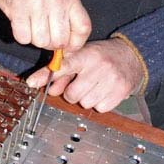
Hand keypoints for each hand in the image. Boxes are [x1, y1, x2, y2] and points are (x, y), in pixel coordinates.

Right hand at [0, 0, 90, 50]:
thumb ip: (67, 14)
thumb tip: (68, 44)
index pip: (83, 28)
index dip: (76, 44)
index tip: (67, 48)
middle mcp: (56, 1)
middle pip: (60, 41)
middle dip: (51, 44)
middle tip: (44, 35)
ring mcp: (36, 6)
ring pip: (40, 42)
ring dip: (34, 39)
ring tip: (31, 25)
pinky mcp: (18, 11)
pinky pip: (22, 38)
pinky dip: (21, 35)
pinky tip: (20, 23)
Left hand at [26, 39, 143, 112]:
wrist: (132, 57)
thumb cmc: (102, 56)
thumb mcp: (82, 56)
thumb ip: (64, 71)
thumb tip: (49, 89)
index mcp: (87, 55)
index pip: (63, 66)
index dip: (46, 75)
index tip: (31, 82)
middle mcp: (99, 67)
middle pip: (72, 94)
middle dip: (73, 92)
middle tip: (81, 83)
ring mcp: (111, 81)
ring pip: (85, 103)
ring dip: (86, 98)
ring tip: (94, 85)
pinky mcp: (120, 93)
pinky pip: (99, 108)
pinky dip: (99, 103)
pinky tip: (103, 91)